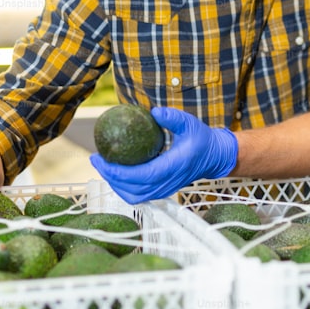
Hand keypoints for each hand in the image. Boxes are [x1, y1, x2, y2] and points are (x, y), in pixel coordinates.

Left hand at [90, 106, 237, 203]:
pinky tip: (116, 173)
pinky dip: (123, 187)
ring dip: (115, 184)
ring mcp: (165, 189)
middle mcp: (168, 182)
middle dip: (110, 177)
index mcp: (173, 167)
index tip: (103, 160)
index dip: (119, 172)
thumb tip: (154, 112)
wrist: (213, 156)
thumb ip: (172, 117)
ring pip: (134, 196)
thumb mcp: (189, 123)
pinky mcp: (162, 191)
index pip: (142, 176)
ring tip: (103, 166)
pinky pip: (138, 195)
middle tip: (96, 159)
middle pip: (132, 190)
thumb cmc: (201, 139)